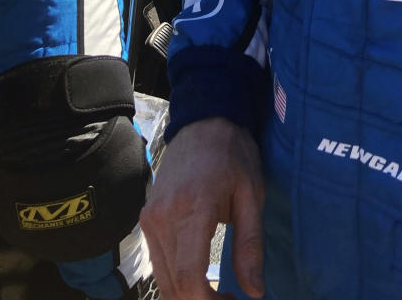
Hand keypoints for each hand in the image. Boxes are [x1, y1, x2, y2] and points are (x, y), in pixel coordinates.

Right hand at [141, 118, 264, 299]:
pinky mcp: (146, 218)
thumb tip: (255, 292)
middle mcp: (163, 217)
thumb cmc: (233, 154)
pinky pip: (158, 262)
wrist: (203, 120)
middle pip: (173, 286)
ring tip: (218, 291)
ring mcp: (150, 219)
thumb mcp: (252, 195)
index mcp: (193, 209)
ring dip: (188, 294)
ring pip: (163, 279)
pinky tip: (200, 275)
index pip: (189, 278)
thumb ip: (250, 245)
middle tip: (229, 298)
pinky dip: (177, 278)